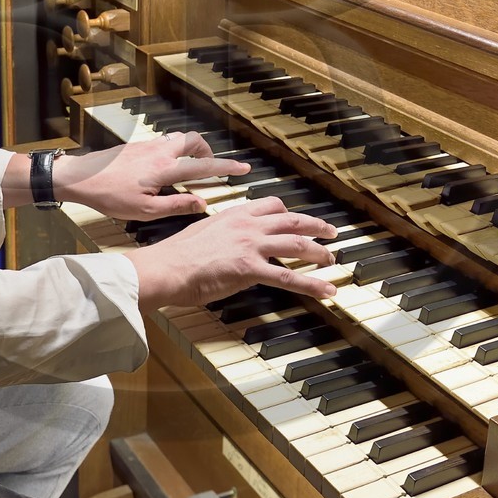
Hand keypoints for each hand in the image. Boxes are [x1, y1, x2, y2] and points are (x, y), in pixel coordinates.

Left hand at [57, 131, 250, 221]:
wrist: (80, 178)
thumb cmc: (110, 197)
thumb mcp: (145, 211)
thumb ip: (177, 205)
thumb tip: (202, 203)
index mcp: (164, 169)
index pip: (203, 166)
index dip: (226, 167)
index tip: (243, 168)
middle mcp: (159, 151)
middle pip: (193, 140)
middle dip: (207, 151)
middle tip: (211, 167)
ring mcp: (147, 145)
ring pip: (178, 139)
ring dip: (190, 150)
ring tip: (188, 170)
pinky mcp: (137, 145)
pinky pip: (164, 143)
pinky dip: (173, 152)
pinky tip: (164, 170)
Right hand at [126, 196, 338, 309]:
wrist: (165, 267)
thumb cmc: (176, 255)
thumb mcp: (204, 232)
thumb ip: (225, 235)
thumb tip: (233, 245)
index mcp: (235, 214)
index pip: (272, 205)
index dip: (290, 213)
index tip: (300, 220)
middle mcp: (247, 225)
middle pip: (292, 221)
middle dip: (316, 226)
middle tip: (332, 233)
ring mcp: (250, 245)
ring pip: (297, 245)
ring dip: (319, 253)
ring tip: (332, 260)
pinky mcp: (249, 269)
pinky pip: (288, 277)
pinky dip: (312, 285)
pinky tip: (326, 291)